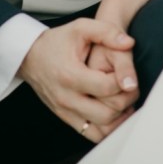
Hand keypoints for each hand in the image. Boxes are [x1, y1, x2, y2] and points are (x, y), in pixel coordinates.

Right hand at [18, 18, 137, 142]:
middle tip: (132, 89)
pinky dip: (108, 129)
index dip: (124, 81)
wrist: (29, 57)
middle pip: (106, 113)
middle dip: (126, 101)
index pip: (106, 87)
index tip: (128, 74)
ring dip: (119, 119)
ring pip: (101, 130)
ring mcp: (66, 112)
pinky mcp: (66, 119)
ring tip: (126, 101)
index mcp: (71, 75)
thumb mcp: (80, 28)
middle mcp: (67, 98)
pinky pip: (91, 135)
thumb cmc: (56, 42)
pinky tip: (116, 114)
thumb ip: (106, 32)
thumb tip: (129, 43)